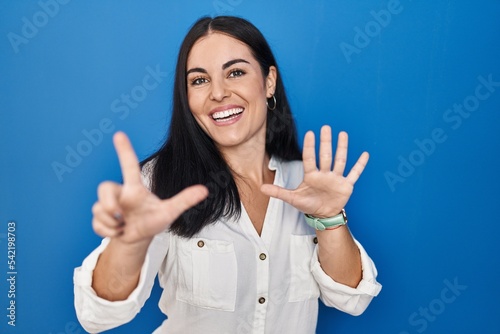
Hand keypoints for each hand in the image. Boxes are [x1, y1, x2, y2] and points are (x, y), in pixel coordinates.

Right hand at [91, 132, 207, 243]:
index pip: (129, 166)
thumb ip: (185, 200)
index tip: (119, 134)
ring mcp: (107, 206)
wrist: (138, 239)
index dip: (124, 150)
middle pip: (104, 187)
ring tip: (125, 226)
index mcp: (134, 188)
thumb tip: (204, 190)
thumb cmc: (152, 221)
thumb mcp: (169, 212)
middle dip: (108, 203)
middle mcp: (120, 194)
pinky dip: (109, 232)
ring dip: (112, 223)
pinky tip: (118, 232)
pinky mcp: (99, 219)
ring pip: (99, 209)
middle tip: (119, 215)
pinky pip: (97, 224)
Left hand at [261, 125, 367, 217]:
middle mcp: (324, 174)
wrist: (324, 214)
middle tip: (325, 127)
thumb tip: (261, 188)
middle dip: (326, 142)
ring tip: (342, 134)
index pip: (310, 158)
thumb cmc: (309, 204)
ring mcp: (336, 178)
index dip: (310, 147)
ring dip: (342, 148)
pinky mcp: (346, 185)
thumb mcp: (293, 198)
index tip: (310, 133)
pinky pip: (354, 173)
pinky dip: (359, 165)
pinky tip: (364, 154)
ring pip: (340, 160)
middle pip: (325, 156)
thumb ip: (278, 192)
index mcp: (312, 175)